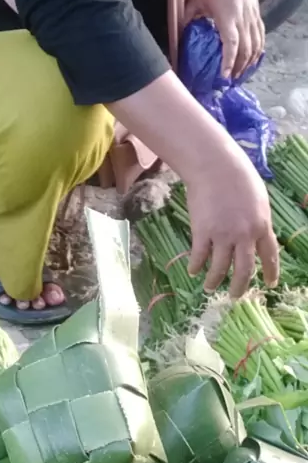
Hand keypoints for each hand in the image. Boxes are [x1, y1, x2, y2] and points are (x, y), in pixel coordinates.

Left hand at [184, 0, 264, 77]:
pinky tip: (251, 60)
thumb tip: (174, 40)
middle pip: (246, 49)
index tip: (224, 77)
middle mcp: (242, 17)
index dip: (229, 61)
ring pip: (256, 44)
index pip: (232, 44)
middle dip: (239, 68)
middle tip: (229, 82)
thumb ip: (186, 19)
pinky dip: (257, 50)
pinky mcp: (256, 13)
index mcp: (227, 16)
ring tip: (239, 75)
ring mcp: (252, 15)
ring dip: (249, 62)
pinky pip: (260, 36)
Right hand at [186, 150, 278, 297]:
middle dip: (239, 286)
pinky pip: (200, 256)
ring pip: (220, 268)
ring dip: (214, 281)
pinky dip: (196, 266)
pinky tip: (193, 271)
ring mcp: (223, 235)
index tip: (269, 284)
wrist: (214, 165)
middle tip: (235, 296)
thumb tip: (254, 237)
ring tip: (209, 288)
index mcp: (262, 226)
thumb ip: (257, 221)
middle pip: (244, 270)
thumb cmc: (238, 176)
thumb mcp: (258, 200)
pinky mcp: (203, 232)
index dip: (270, 272)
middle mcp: (244, 235)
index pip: (269, 255)